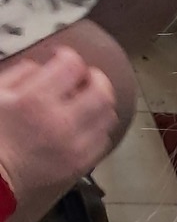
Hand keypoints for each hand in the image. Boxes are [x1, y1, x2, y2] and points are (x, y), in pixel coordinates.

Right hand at [0, 48, 118, 206]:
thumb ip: (23, 73)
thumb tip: (46, 67)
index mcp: (37, 99)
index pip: (73, 66)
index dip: (70, 57)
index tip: (63, 60)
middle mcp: (62, 122)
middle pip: (102, 91)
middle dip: (96, 78)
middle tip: (85, 78)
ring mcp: (76, 146)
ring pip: (108, 116)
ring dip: (100, 103)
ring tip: (86, 102)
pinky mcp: (82, 163)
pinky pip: (103, 140)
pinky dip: (97, 127)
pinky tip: (84, 125)